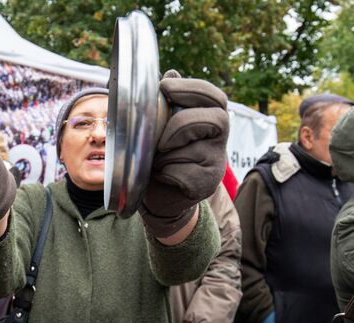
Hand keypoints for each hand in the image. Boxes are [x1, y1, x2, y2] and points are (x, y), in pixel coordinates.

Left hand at [140, 70, 228, 236]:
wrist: (160, 193)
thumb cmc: (161, 154)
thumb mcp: (162, 125)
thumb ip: (169, 102)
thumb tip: (171, 73)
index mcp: (210, 118)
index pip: (215, 97)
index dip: (193, 88)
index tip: (165, 87)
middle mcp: (220, 139)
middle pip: (216, 119)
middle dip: (181, 124)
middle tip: (160, 138)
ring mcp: (217, 163)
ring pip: (196, 150)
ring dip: (168, 153)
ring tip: (157, 158)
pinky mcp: (206, 185)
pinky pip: (184, 173)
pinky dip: (165, 173)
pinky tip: (161, 175)